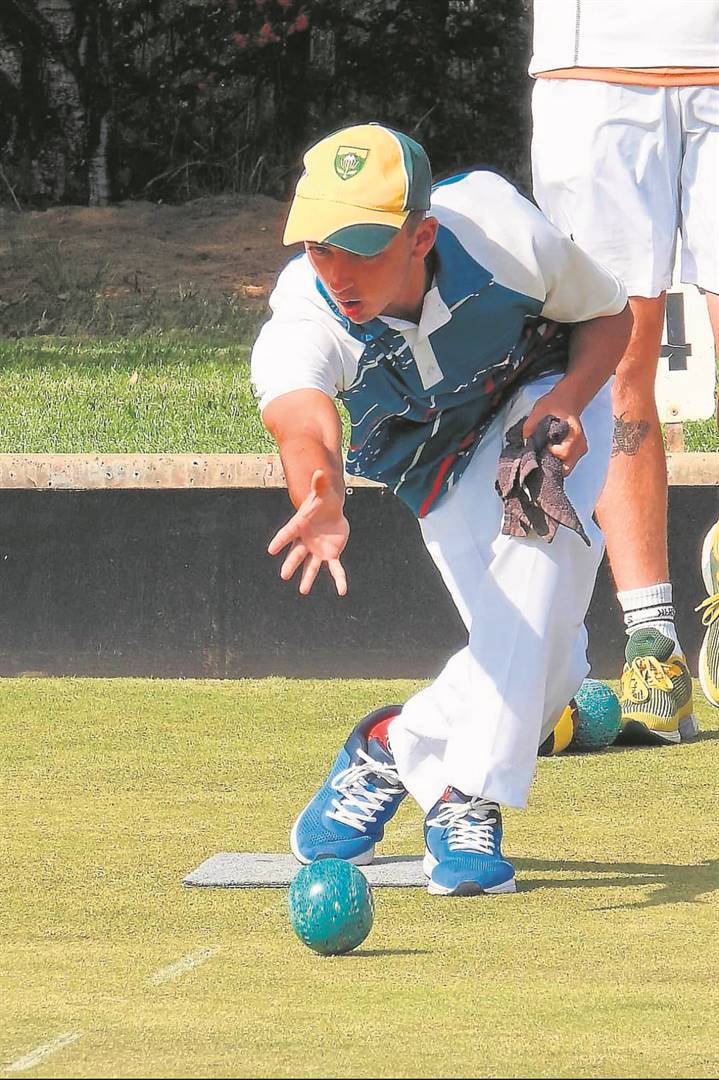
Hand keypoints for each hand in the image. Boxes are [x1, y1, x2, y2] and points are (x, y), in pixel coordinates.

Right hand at [268, 469, 348, 595]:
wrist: (331, 513)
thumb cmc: (322, 502)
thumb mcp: (322, 493)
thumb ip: (320, 484)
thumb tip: (321, 472)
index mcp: (300, 525)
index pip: (288, 533)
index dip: (280, 541)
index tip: (271, 549)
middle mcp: (306, 541)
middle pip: (297, 554)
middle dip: (291, 564)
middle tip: (284, 575)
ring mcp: (317, 551)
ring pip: (311, 566)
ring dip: (308, 578)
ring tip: (303, 591)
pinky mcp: (330, 555)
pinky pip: (335, 569)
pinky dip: (339, 580)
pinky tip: (343, 591)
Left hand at [522, 386, 586, 475]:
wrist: (566, 401)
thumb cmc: (553, 405)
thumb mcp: (538, 411)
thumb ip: (530, 427)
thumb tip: (525, 443)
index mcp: (574, 434)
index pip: (562, 454)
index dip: (549, 454)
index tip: (541, 447)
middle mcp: (580, 444)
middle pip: (565, 467)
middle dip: (550, 464)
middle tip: (540, 454)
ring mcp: (581, 450)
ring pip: (566, 469)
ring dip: (554, 464)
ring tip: (544, 454)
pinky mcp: (578, 453)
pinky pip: (567, 465)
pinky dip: (558, 463)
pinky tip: (549, 454)